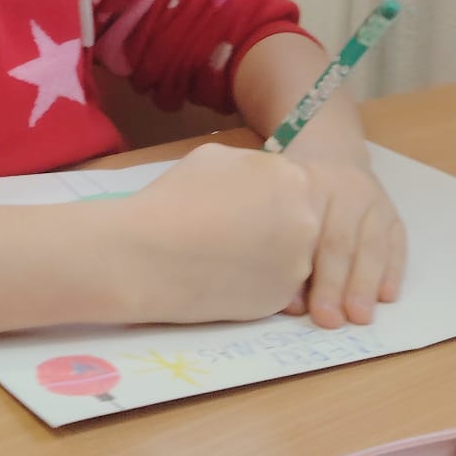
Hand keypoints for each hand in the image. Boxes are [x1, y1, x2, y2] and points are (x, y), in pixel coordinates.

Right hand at [115, 142, 324, 325]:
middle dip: (273, 227)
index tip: (240, 206)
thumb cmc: (174, 199)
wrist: (148, 255)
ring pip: (292, 257)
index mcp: (293, 178)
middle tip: (235, 232)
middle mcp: (307, 220)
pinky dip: (256, 284)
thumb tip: (260, 179)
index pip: (294, 187)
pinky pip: (277, 287)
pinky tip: (225, 277)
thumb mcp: (215, 157)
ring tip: (227, 255)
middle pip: (300, 222)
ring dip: (268, 256)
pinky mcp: (281, 299)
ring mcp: (298, 264)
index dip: (265, 197)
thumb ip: (251, 166)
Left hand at [283, 156, 405, 327]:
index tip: (302, 310)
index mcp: (310, 186)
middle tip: (331, 320)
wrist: (328, 149)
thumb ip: (284, 250)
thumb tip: (292, 303)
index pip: (309, 234)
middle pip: (341, 242)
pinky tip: (387, 296)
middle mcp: (346, 190)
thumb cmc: (294, 192)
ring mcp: (375, 201)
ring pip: (372, 245)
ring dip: (366, 285)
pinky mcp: (393, 214)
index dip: (304, 274)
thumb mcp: (281, 206)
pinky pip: (396, 244)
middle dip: (336, 285)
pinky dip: (393, 271)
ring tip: (360, 316)